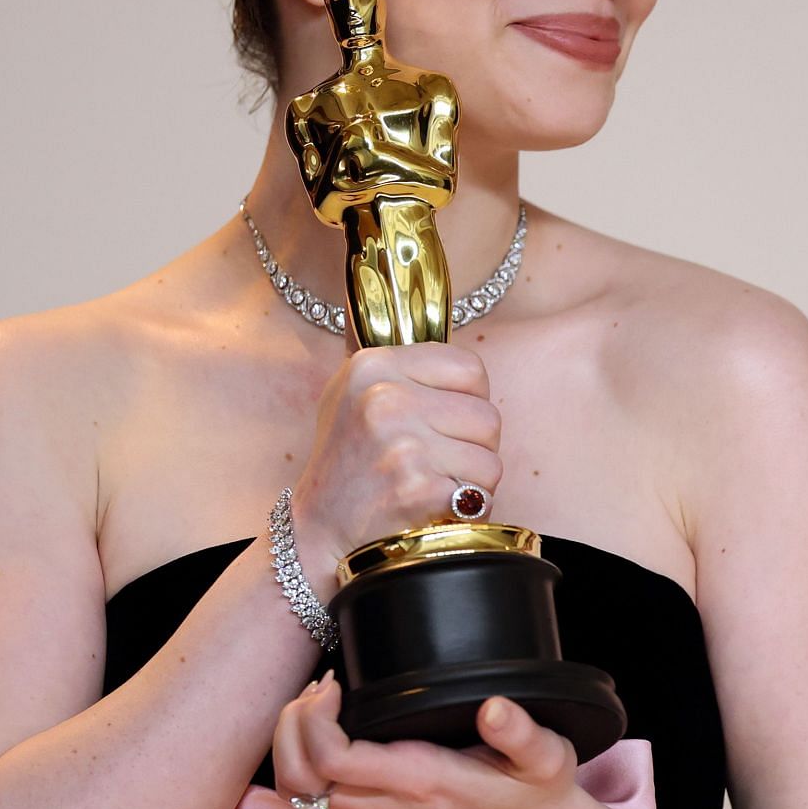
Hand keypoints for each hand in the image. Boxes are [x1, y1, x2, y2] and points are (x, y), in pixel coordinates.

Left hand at [272, 670, 585, 808]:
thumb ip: (521, 734)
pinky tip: (329, 728)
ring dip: (292, 745)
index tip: (337, 681)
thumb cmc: (539, 797)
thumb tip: (494, 708)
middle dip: (291, 727)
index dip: (316, 718)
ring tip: (318, 701)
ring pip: (301, 793)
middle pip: (301, 779)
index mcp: (422, 783)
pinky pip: (317, 799)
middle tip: (319, 686)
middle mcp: (390, 805)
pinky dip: (304, 763)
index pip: (334, 760)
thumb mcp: (546, 759)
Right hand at [290, 342, 502, 595]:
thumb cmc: (344, 463)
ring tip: (431, 487)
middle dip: (473, 448)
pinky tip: (430, 511)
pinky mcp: (417, 488)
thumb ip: (388, 355)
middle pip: (488, 417)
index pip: (471, 369)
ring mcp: (401, 444)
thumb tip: (372, 274)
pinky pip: (479, 496)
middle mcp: (385, 398)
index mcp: (373, 365)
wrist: (317, 535)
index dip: (468, 402)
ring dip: (471, 483)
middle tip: (435, 464)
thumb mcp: (350, 393)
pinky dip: (464, 512)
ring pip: (490, 460)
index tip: (443, 423)